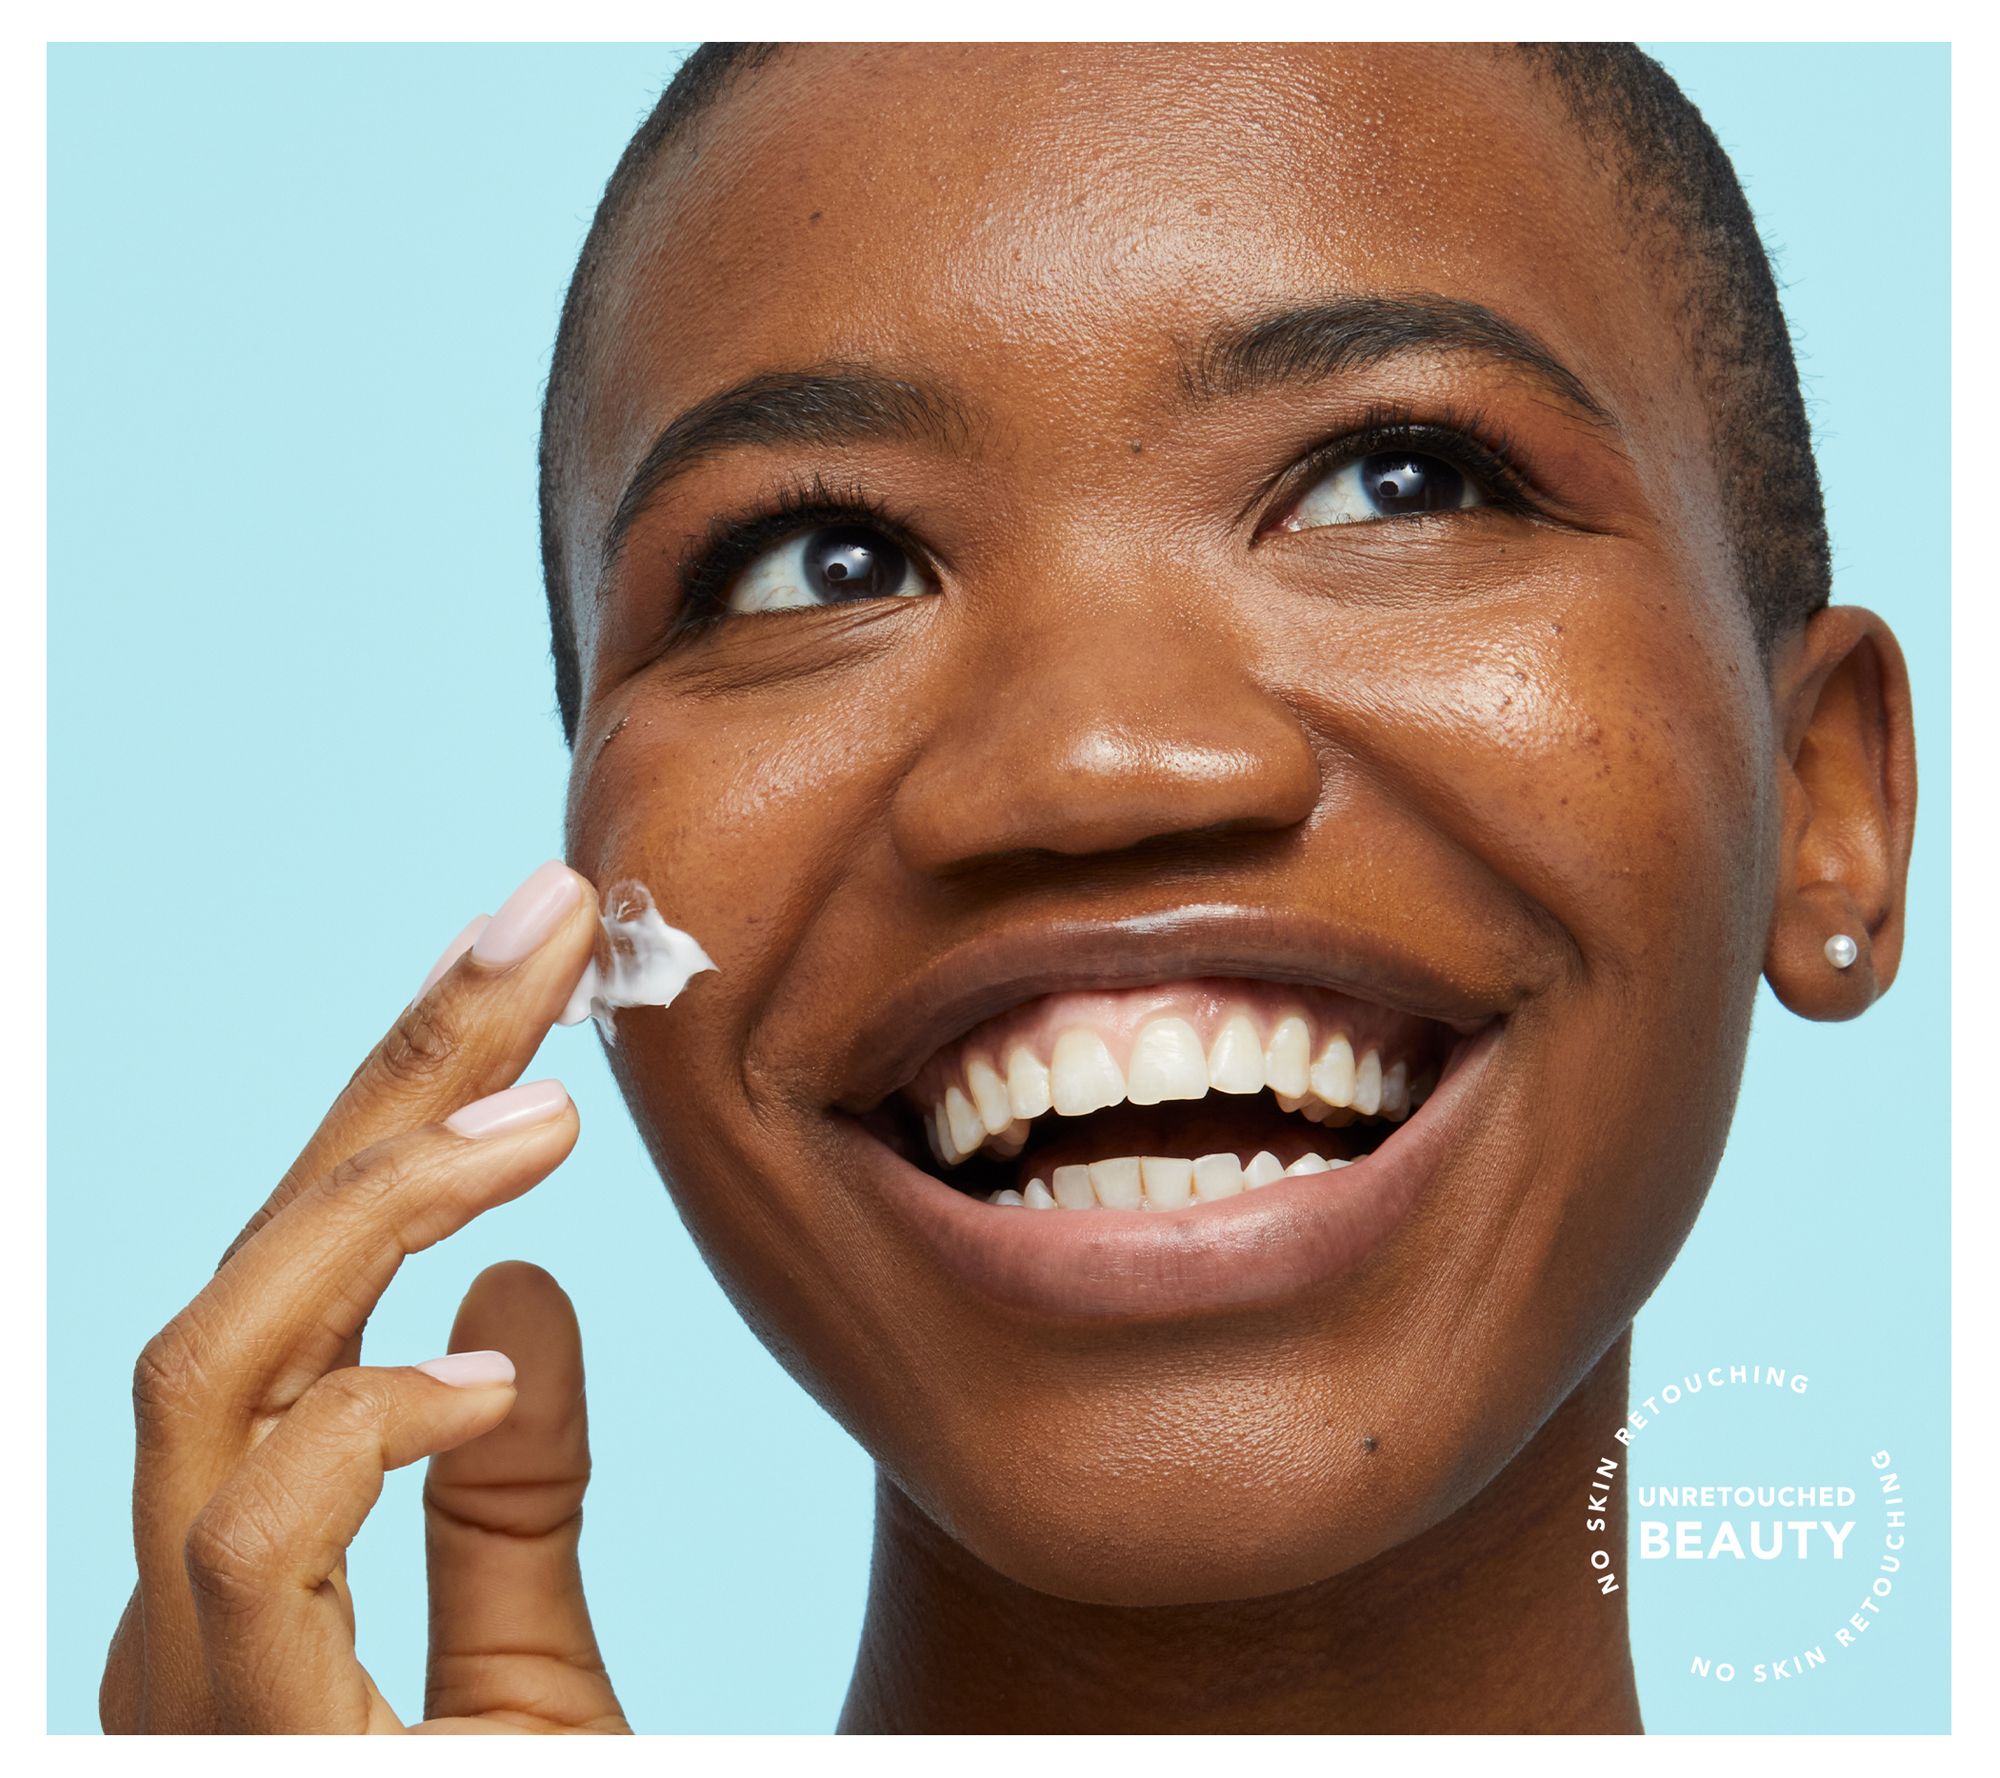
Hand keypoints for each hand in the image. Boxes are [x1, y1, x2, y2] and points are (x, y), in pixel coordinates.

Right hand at [99, 861, 631, 1733]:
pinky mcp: (225, 1747)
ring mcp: (182, 1675)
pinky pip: (246, 1556)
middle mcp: (185, 1592)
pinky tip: (477, 1362)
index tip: (537, 953)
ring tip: (537, 1111)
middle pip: (263, 1266)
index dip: (413, 1091)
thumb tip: (516, 1293)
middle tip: (542, 920)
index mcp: (255, 1553)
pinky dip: (355, 1433)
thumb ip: (498, 1499)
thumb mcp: (521, 1688)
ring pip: (207, 1371)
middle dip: (395, 1071)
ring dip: (366, 1209)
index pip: (320, 1269)